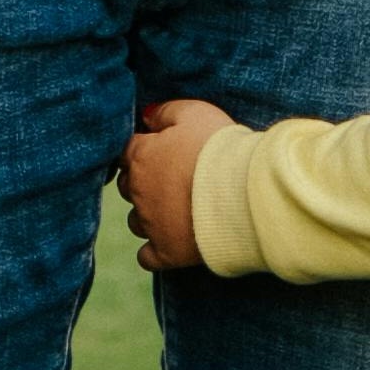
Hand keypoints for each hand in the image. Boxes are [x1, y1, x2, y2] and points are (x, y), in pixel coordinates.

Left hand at [122, 98, 232, 272]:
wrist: (243, 191)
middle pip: (128, 187)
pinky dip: (154, 251)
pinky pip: (146, 257)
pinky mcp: (167, 252)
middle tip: (174, 179)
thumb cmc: (219, 148)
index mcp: (141, 157)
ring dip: (150, 216)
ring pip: (136, 221)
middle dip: (144, 183)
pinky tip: (169, 242)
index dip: (145, 150)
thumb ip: (164, 112)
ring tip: (177, 210)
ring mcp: (151, 224)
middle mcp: (138, 192)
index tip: (165, 151)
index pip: (127, 152)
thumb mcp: (194, 113)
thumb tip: (146, 116)